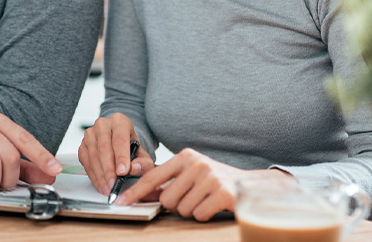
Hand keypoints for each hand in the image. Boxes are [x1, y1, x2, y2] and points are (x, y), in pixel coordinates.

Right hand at [77, 112, 155, 194]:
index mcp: (120, 121)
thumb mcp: (143, 155)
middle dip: (109, 169)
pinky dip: (93, 175)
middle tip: (113, 184)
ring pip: (93, 155)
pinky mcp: (83, 145)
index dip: (121, 156)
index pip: (119, 138)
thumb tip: (134, 168)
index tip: (122, 172)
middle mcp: (103, 125)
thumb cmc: (131, 148)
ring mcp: (90, 134)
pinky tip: (100, 184)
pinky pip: (86, 162)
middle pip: (104, 147)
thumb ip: (143, 163)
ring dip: (100, 175)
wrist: (120, 144)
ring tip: (108, 188)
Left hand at [112, 148, 293, 221]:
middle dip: (177, 205)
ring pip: (182, 209)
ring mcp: (210, 177)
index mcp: (185, 156)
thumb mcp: (191, 173)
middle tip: (193, 198)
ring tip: (205, 199)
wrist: (251, 184)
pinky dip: (205, 214)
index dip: (135, 192)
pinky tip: (214, 205)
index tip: (121, 202)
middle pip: (167, 199)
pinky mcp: (222, 193)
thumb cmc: (215, 180)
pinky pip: (199, 214)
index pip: (153, 177)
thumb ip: (169, 180)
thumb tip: (143, 193)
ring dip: (193, 210)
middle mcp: (197, 163)